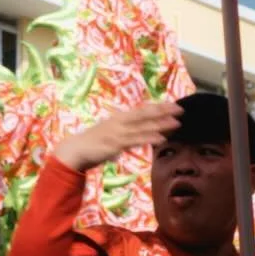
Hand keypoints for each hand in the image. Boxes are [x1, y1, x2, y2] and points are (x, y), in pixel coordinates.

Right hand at [54, 102, 181, 172]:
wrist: (74, 150)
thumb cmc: (92, 144)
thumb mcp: (109, 135)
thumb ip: (122, 136)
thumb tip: (132, 140)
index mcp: (119, 118)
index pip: (142, 110)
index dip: (158, 107)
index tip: (172, 105)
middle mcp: (120, 121)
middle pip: (145, 114)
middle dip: (163, 111)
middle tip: (180, 109)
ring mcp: (118, 132)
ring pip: (143, 126)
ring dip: (161, 124)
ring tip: (177, 123)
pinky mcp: (116, 143)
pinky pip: (136, 140)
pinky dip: (149, 138)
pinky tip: (161, 138)